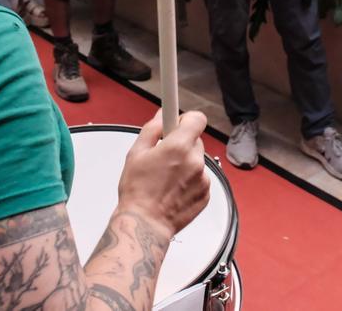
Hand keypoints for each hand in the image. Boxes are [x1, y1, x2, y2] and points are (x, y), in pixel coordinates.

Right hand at [117, 112, 209, 236]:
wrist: (145, 224)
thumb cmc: (138, 192)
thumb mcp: (136, 153)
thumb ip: (151, 129)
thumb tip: (161, 116)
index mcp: (178, 147)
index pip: (197, 119)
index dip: (186, 119)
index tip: (178, 123)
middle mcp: (195, 161)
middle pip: (196, 140)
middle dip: (182, 144)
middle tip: (165, 156)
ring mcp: (202, 179)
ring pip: (197, 161)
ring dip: (186, 164)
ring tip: (167, 178)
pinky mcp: (205, 194)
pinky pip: (200, 179)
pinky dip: (190, 181)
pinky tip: (174, 189)